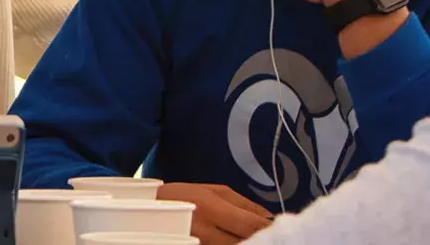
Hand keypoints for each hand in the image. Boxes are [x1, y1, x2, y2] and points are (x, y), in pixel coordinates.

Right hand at [157, 182, 273, 243]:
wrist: (148, 211)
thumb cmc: (181, 197)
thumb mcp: (212, 191)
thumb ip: (243, 203)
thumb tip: (269, 217)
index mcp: (211, 208)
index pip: (252, 224)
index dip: (270, 228)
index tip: (281, 227)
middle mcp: (206, 231)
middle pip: (246, 242)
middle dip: (262, 239)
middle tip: (272, 235)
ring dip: (249, 243)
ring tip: (256, 238)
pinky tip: (237, 241)